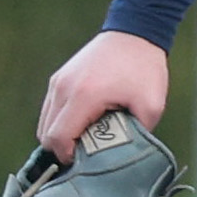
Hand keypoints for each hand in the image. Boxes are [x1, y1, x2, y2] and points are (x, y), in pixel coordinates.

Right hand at [37, 30, 168, 160]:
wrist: (135, 33)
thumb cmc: (144, 69)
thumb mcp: (151, 106)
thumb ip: (137, 133)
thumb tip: (122, 154)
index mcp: (84, 96)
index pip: (58, 139)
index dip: (68, 157)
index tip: (85, 163)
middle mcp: (64, 88)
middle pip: (45, 135)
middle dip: (62, 150)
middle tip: (86, 155)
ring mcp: (58, 82)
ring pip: (44, 124)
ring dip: (60, 136)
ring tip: (85, 140)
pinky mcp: (58, 79)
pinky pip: (49, 110)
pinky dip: (60, 123)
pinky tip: (82, 125)